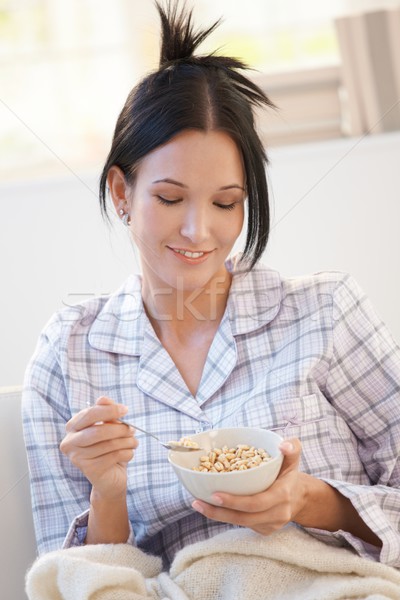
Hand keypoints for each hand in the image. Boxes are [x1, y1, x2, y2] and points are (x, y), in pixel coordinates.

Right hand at [60, 396, 137, 499]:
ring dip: (126, 441)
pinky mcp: (89, 470)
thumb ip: (106, 411)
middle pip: (98, 431)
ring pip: (108, 445)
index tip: (125, 410)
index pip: (90, 414)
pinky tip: (129, 453)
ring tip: (134, 442)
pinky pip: (113, 457)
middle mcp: (69, 442)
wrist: (109, 477)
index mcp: (72, 426)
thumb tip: (103, 398)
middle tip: (132, 429)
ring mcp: (77, 458)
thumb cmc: (109, 447)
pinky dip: (127, 453)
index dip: (109, 410)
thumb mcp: (109, 426)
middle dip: (120, 429)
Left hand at [191, 438, 306, 535]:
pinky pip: (243, 525)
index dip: (235, 501)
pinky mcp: (265, 530)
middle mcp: (278, 513)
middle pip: (245, 517)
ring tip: (198, 504)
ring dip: (218, 516)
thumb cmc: (289, 473)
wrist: (300, 497)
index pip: (256, 502)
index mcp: (282, 495)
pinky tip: (211, 507)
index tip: (215, 494)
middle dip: (219, 512)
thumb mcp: (293, 458)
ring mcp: (271, 525)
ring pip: (241, 523)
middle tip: (198, 501)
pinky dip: (226, 517)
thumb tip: (283, 445)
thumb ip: (292, 447)